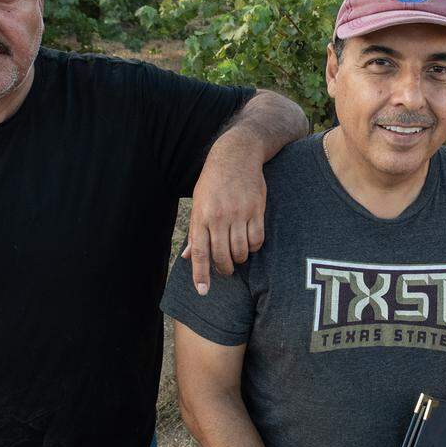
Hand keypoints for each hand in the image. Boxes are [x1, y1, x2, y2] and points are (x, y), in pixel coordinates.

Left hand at [182, 130, 266, 294]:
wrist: (236, 155)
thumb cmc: (213, 181)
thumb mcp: (198, 203)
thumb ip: (195, 232)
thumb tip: (188, 257)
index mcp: (201, 216)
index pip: (200, 252)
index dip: (201, 274)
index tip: (202, 291)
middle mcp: (219, 216)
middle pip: (222, 256)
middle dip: (224, 269)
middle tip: (226, 270)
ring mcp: (239, 213)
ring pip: (241, 251)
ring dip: (239, 259)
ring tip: (237, 256)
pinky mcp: (256, 210)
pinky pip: (257, 239)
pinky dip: (253, 247)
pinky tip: (249, 242)